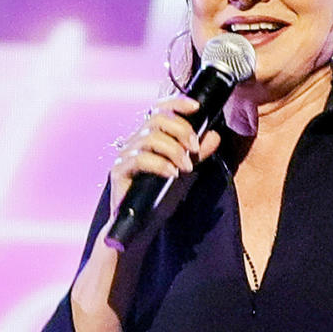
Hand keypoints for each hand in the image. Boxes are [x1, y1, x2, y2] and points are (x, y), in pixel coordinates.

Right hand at [109, 94, 221, 218]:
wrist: (139, 228)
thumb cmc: (158, 198)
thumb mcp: (184, 172)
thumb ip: (197, 153)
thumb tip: (214, 135)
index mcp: (149, 138)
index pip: (159, 110)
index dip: (176, 103)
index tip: (197, 107)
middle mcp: (135, 142)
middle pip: (157, 119)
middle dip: (181, 130)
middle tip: (194, 149)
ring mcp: (125, 156)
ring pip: (150, 137)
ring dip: (174, 150)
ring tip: (186, 168)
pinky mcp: (118, 172)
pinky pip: (139, 159)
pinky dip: (160, 164)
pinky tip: (172, 174)